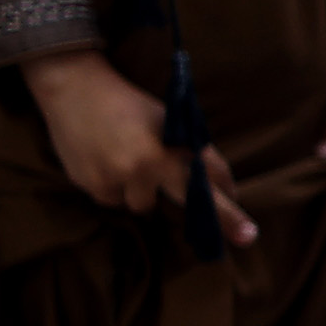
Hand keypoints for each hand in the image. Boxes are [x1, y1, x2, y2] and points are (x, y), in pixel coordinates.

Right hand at [22, 48, 254, 251]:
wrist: (75, 89)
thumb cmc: (131, 105)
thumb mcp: (171, 122)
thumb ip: (196, 154)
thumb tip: (224, 188)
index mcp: (168, 150)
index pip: (207, 184)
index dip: (228, 212)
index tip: (249, 235)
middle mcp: (144, 168)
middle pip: (183, 202)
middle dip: (206, 211)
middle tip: (233, 228)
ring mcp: (115, 179)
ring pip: (143, 205)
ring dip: (143, 192)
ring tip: (130, 162)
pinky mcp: (90, 185)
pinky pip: (113, 201)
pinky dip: (115, 189)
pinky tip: (107, 163)